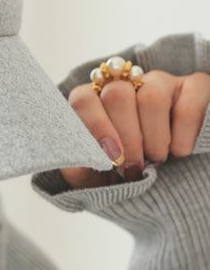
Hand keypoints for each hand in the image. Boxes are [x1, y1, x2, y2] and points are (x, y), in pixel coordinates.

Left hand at [59, 69, 209, 188]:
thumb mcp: (98, 178)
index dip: (95, 126)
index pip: (83, 99)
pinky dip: (183, 135)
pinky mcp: (194, 87)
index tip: (110, 157)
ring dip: (154, 137)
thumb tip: (75, 158)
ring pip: (151, 97)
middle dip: (126, 137)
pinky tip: (180, 151)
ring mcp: (160, 83)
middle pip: (116, 95)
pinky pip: (187, 104)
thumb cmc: (127, 176)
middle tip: (134, 165)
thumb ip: (78, 168)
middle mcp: (126, 86)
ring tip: (158, 158)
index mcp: (96, 103)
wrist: (174, 186)